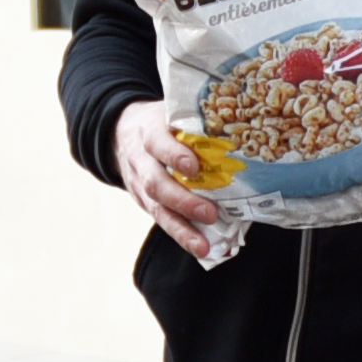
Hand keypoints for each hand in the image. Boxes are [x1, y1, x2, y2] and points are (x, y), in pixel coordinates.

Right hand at [115, 99, 220, 259]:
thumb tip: (242, 131)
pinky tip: (201, 248)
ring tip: (203, 246)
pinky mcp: (144, 203)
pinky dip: (181, 236)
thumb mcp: (171, 113)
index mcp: (149, 131)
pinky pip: (161, 221)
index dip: (174, 155)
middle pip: (156, 184)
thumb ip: (196, 122)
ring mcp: (139, 185)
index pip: (158, 143)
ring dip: (181, 230)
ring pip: (157, 209)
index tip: (194, 167)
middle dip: (183, 201)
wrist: (119, 134)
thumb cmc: (160, 123)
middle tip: (210, 213)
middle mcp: (141, 161)